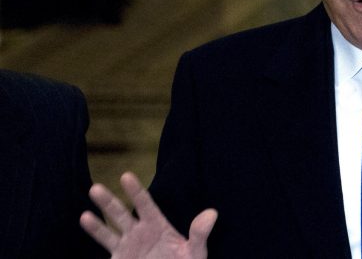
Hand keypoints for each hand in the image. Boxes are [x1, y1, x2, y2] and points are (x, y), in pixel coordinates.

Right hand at [80, 171, 217, 258]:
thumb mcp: (194, 252)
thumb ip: (199, 234)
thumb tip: (212, 213)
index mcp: (157, 226)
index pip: (145, 204)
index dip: (136, 191)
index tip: (126, 176)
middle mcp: (139, 233)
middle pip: (121, 214)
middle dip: (109, 202)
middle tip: (95, 188)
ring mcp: (126, 247)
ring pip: (108, 232)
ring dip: (95, 224)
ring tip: (83, 215)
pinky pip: (105, 250)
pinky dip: (95, 241)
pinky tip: (85, 229)